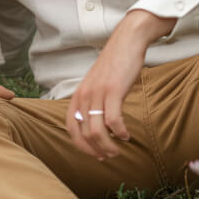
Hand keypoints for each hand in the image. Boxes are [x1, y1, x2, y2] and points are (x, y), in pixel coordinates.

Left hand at [66, 10, 174, 158]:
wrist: (127, 42)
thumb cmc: (115, 65)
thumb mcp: (96, 84)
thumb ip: (92, 102)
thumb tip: (95, 124)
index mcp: (78, 95)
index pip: (71, 128)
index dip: (81, 145)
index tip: (94, 154)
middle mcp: (84, 96)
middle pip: (84, 134)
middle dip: (96, 150)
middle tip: (109, 156)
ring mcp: (97, 93)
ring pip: (97, 131)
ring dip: (108, 146)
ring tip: (118, 150)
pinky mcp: (113, 91)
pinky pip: (113, 120)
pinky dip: (120, 133)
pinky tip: (127, 136)